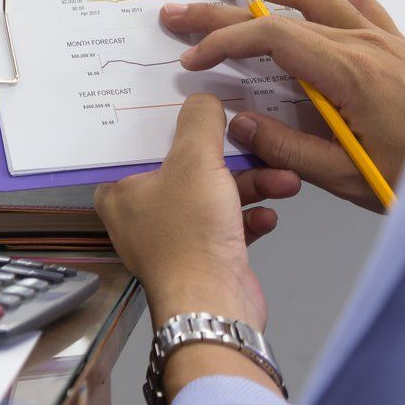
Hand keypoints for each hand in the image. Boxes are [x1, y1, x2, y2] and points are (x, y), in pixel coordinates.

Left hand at [96, 95, 298, 399]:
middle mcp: (139, 213)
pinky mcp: (202, 256)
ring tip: (284, 180)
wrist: (215, 305)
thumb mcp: (195, 160)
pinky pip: (227, 224)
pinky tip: (269, 215)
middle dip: (230, 159)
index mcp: (119, 189)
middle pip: (186, 167)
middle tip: (256, 143)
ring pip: (213, 195)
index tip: (197, 103)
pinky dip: (249, 217)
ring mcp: (172, 236)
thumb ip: (199, 122)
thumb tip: (203, 99)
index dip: (171, 122)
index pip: (142, 143)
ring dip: (252, 185)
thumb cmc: (191, 233)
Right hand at [162, 0, 404, 210]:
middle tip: (182, 12)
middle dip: (223, 11)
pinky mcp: (393, 44)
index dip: (223, 42)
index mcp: (349, 73)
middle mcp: (363, 45)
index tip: (193, 58)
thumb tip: (237, 122)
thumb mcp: (345, 175)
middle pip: (282, 11)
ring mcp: (380, 39)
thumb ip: (287, 148)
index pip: (271, 37)